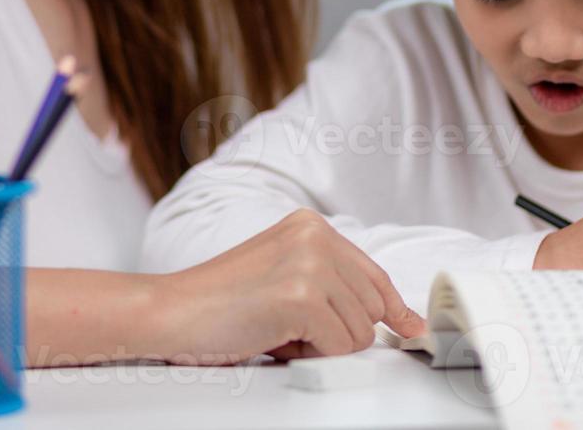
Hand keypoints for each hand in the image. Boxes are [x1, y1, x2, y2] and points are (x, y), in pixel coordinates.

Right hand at [151, 208, 426, 363]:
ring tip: (278, 329)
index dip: (392, 308)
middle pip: (373, 307)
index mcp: (311, 226)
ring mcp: (310, 264)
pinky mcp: (302, 297)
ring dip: (323, 345)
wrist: (171, 311)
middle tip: (290, 328)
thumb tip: (394, 319)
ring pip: (361, 332)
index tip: (410, 327)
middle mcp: (316, 236)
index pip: (374, 274)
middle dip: (340, 331)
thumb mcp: (284, 276)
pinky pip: (341, 347)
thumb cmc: (220, 302)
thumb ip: (332, 285)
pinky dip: (312, 356)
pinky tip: (275, 338)